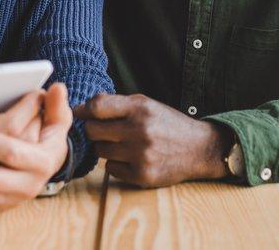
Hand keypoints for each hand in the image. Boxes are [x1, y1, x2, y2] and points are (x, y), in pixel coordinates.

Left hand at [73, 93, 231, 187]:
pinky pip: (110, 169)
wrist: (199, 148)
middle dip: (94, 130)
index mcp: (140, 108)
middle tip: (103, 130)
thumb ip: (117, 103)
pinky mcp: (143, 175)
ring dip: (105, 147)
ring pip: (100, 151)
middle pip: (92, 131)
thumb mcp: (146, 104)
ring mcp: (141, 155)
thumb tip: (84, 106)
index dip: (83, 110)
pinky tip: (130, 158)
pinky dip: (116, 164)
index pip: (97, 107)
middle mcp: (140, 130)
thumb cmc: (167, 123)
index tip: (79, 113)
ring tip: (121, 144)